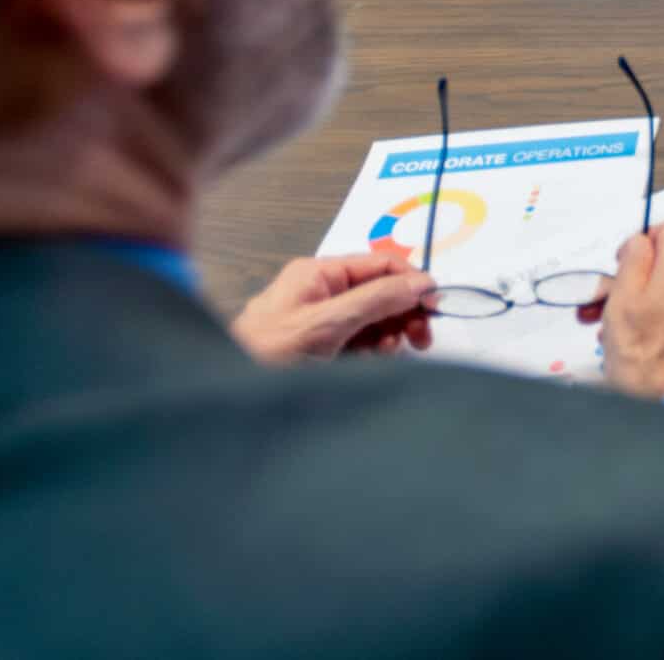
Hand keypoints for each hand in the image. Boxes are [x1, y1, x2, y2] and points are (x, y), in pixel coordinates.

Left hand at [230, 254, 435, 364]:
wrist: (227, 398)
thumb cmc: (268, 354)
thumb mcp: (328, 324)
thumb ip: (376, 299)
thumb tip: (421, 283)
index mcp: (318, 273)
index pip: (380, 264)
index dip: (412, 282)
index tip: (436, 306)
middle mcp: (320, 292)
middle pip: (379, 292)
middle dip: (404, 311)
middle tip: (422, 338)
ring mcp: (319, 321)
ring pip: (372, 319)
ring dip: (390, 334)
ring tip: (391, 353)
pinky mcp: (319, 349)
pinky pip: (359, 342)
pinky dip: (373, 351)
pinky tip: (373, 361)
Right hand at [585, 221, 663, 398]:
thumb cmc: (650, 362)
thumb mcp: (623, 301)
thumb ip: (633, 261)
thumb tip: (641, 240)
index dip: (646, 240)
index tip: (626, 262)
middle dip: (638, 278)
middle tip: (606, 304)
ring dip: (646, 303)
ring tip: (616, 333)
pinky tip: (643, 346)